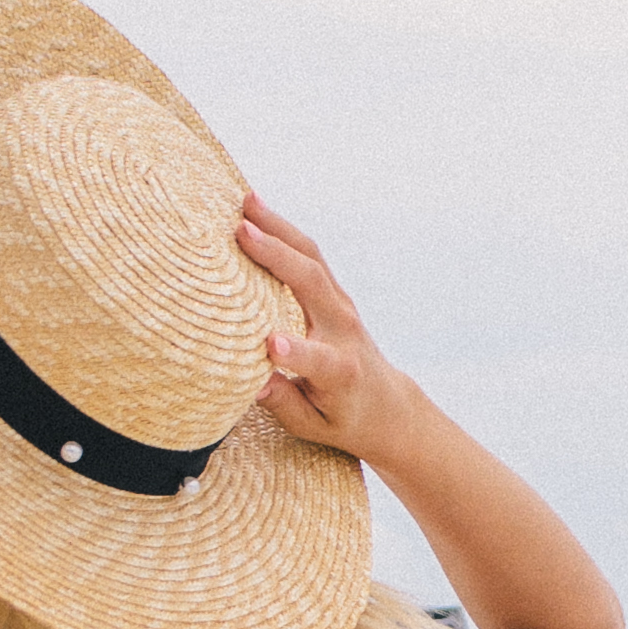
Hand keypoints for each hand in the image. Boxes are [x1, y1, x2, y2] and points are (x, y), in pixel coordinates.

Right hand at [236, 194, 410, 459]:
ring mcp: (340, 305)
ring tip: (247, 201)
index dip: (296, 354)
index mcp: (339, 371)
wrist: (386, 402)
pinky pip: (309, 256)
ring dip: (279, 228)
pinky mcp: (334, 293)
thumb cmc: (342, 418)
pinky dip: (284, 231)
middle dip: (277, 256)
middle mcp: (343, 330)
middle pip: (312, 284)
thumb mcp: (313, 427)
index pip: (317, 360)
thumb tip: (254, 384)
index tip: (271, 345)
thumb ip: (284, 403)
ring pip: (311, 259)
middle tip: (241, 231)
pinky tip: (258, 210)